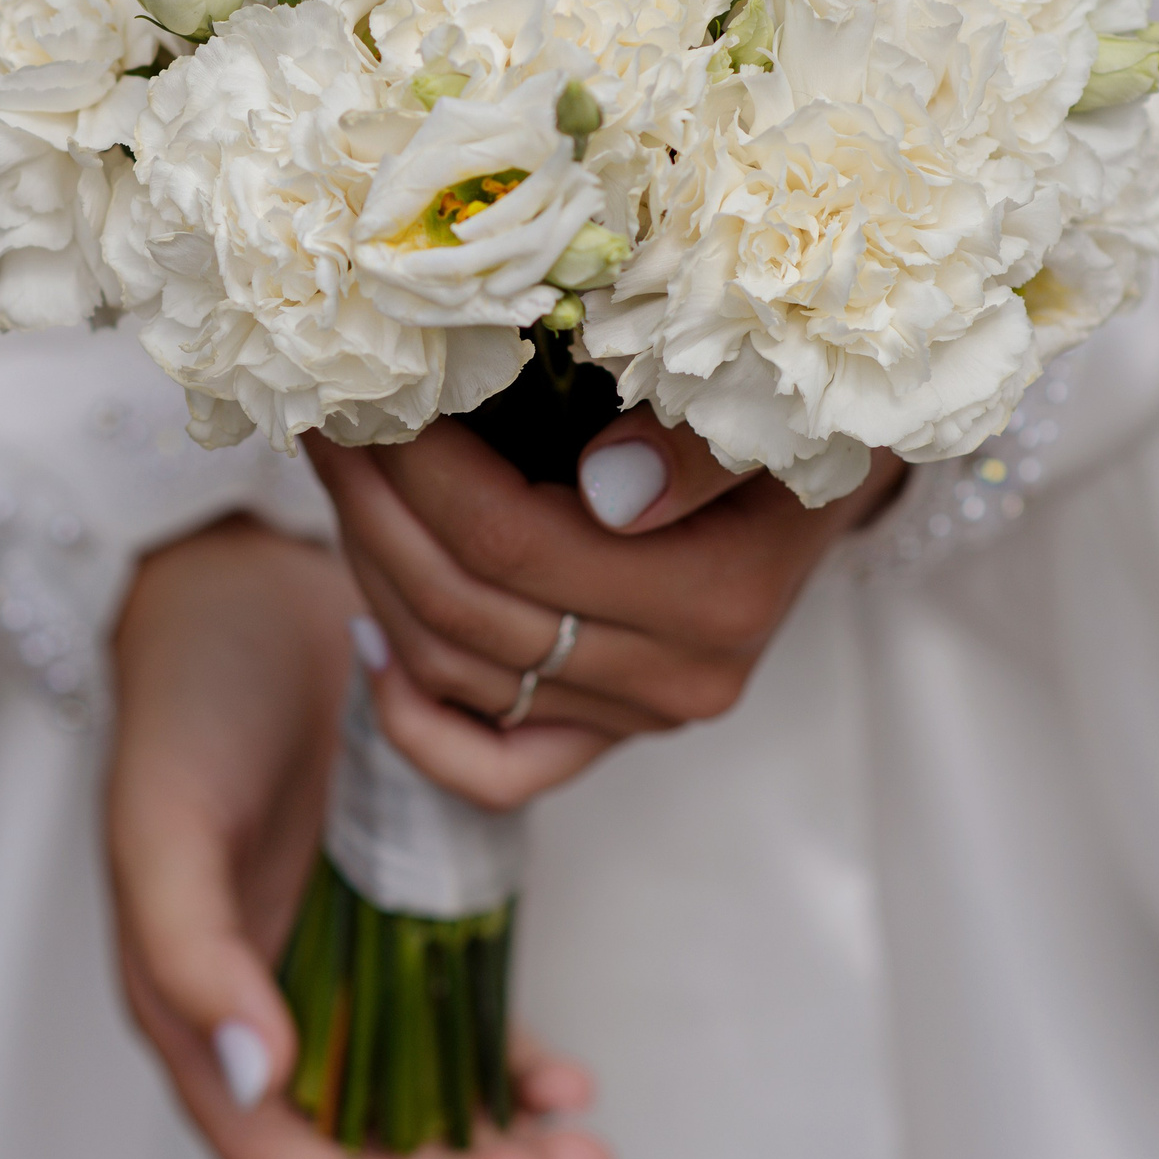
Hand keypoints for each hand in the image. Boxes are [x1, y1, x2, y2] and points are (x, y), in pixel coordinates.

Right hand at [106, 516, 613, 1158]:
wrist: (245, 583)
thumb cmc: (185, 699)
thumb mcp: (163, 823)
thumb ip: (193, 954)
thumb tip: (262, 1075)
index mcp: (196, 995)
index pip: (268, 1139)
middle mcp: (272, 992)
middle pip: (360, 1132)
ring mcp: (346, 952)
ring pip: (421, 1088)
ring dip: (493, 1142)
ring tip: (574, 1157)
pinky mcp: (407, 906)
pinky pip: (463, 1012)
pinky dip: (512, 1061)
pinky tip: (565, 1081)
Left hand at [306, 412, 904, 810]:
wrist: (830, 468)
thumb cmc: (792, 410)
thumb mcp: (770, 401)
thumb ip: (701, 442)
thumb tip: (608, 487)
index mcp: (720, 595)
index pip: (513, 540)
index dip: (419, 470)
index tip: (373, 389)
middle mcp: (679, 679)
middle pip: (465, 606)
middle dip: (375, 503)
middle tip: (329, 415)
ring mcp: (638, 719)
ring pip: (454, 668)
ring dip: (372, 567)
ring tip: (340, 471)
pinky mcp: (608, 735)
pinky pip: (493, 770)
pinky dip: (414, 723)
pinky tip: (366, 639)